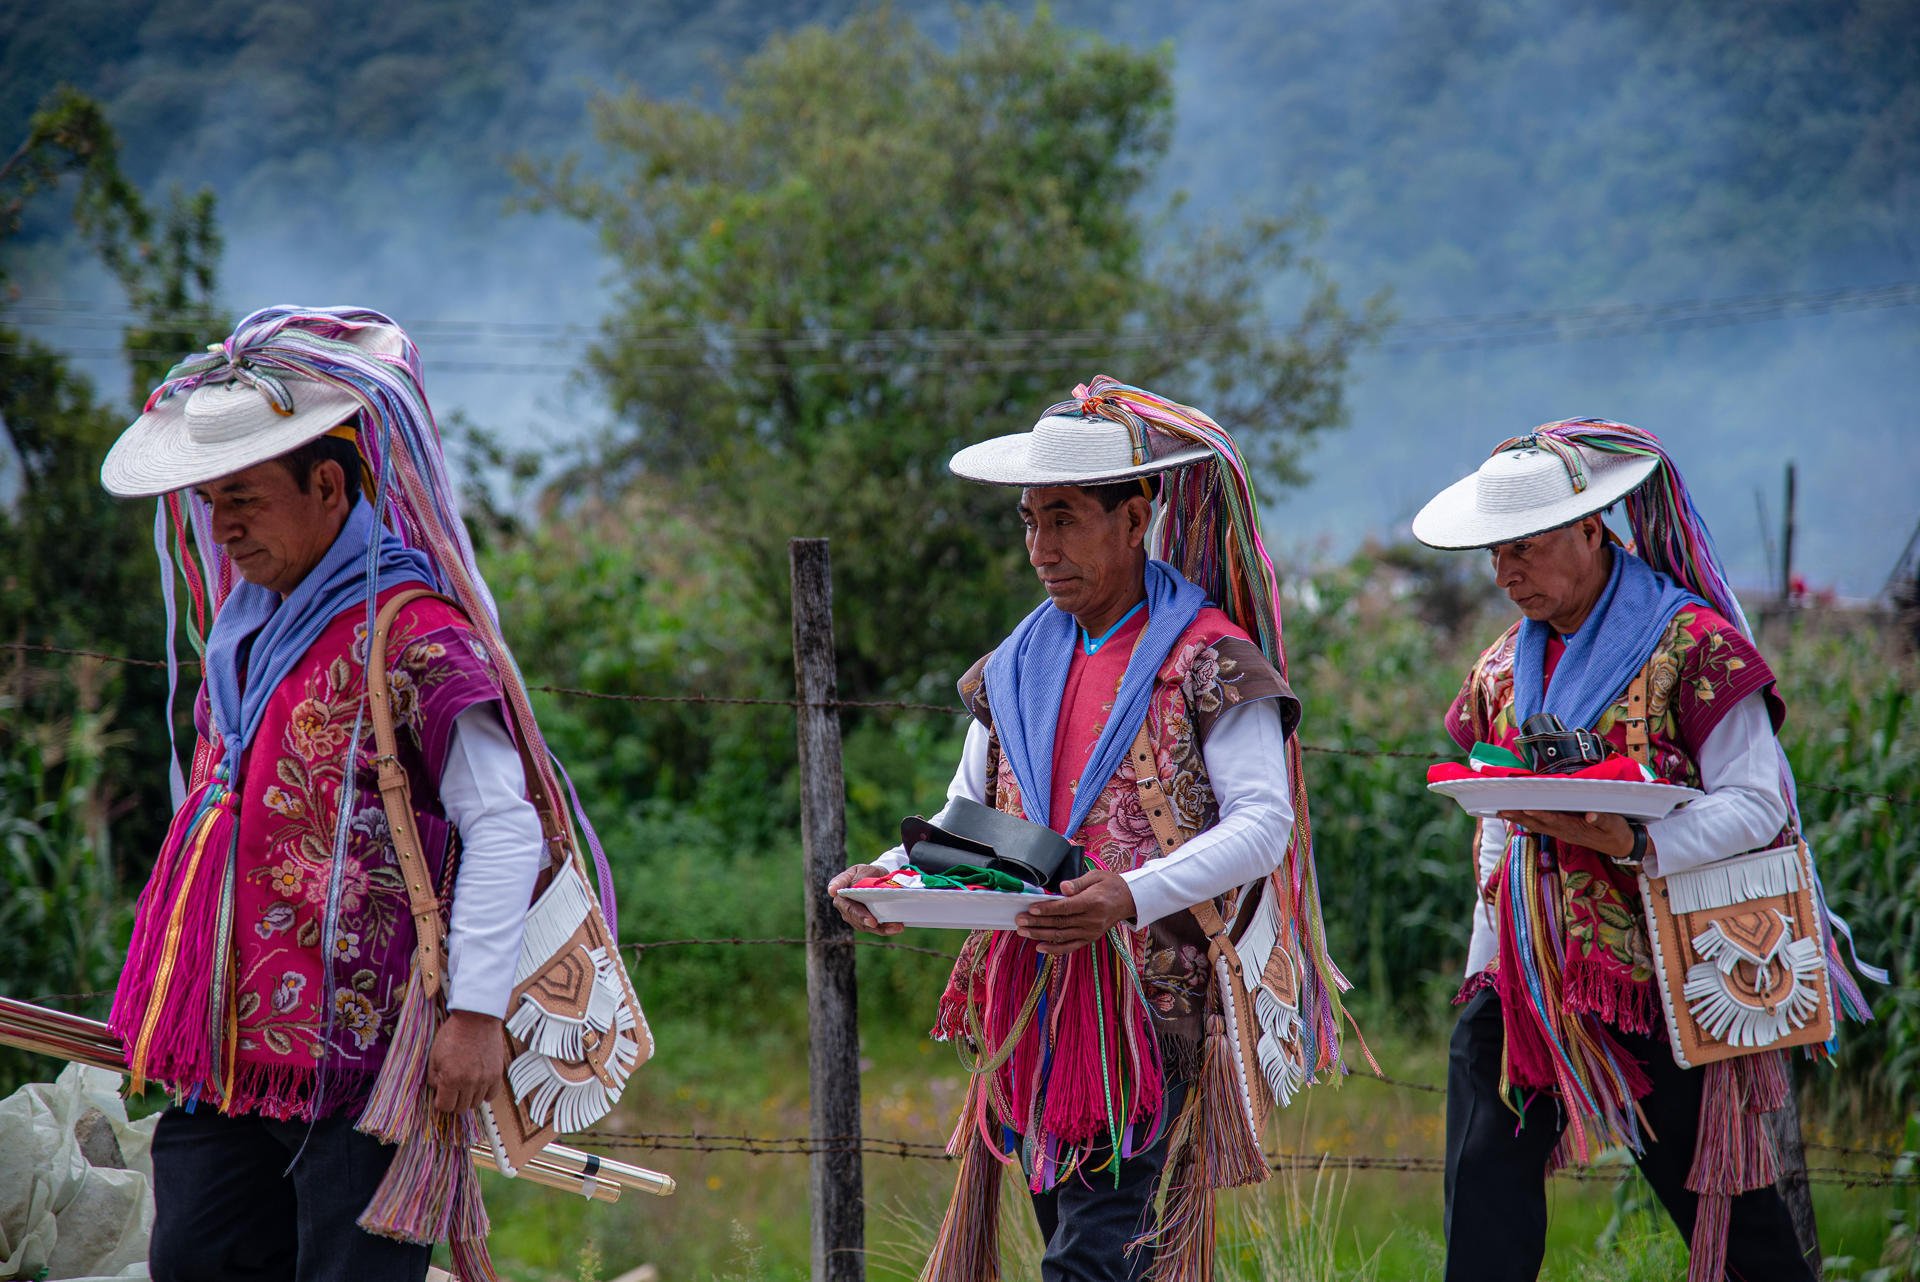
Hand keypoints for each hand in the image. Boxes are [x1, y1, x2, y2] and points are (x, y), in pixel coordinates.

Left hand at [428, 1009, 505, 1114]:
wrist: (477, 1018)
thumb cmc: (453, 1034)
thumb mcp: (434, 1055)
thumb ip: (434, 1077)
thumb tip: (438, 1089)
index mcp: (451, 1079)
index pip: (445, 1107)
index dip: (441, 1102)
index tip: (441, 1095)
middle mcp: (469, 1083)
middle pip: (461, 1108)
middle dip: (454, 1101)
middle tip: (452, 1090)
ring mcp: (485, 1079)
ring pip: (476, 1103)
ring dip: (469, 1097)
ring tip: (465, 1084)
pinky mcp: (497, 1074)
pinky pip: (491, 1095)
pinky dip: (484, 1093)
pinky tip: (478, 1085)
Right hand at [828, 864, 903, 934]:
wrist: (880, 881)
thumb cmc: (869, 874)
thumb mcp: (865, 870)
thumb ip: (859, 877)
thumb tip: (849, 887)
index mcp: (840, 887)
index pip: (836, 888)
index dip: (835, 889)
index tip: (833, 891)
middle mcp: (843, 904)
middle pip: (851, 912)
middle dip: (862, 918)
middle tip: (873, 922)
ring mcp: (853, 916)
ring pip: (863, 925)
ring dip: (879, 928)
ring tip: (895, 926)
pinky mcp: (865, 923)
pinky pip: (874, 929)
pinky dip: (886, 929)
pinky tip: (897, 928)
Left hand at [1015, 868, 1135, 955]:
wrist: (1128, 900)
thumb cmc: (1110, 885)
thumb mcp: (1096, 876)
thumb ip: (1078, 883)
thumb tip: (1062, 888)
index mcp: (1093, 902)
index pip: (1066, 907)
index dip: (1048, 909)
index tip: (1031, 908)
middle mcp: (1092, 920)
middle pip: (1060, 923)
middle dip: (1037, 922)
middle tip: (1019, 919)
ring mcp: (1091, 932)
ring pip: (1061, 936)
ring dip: (1040, 935)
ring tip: (1023, 931)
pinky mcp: (1089, 939)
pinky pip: (1070, 946)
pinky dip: (1054, 949)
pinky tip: (1039, 947)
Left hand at [1496, 809, 1635, 858]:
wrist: (1622, 846)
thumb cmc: (1618, 832)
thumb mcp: (1615, 825)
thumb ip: (1603, 819)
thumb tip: (1590, 815)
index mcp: (1577, 829)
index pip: (1555, 820)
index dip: (1540, 815)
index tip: (1526, 808)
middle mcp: (1565, 832)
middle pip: (1539, 823)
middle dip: (1520, 816)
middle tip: (1502, 809)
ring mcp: (1563, 832)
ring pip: (1537, 825)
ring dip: (1519, 818)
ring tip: (1502, 812)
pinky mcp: (1563, 831)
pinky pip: (1541, 825)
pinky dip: (1527, 819)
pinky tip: (1517, 816)